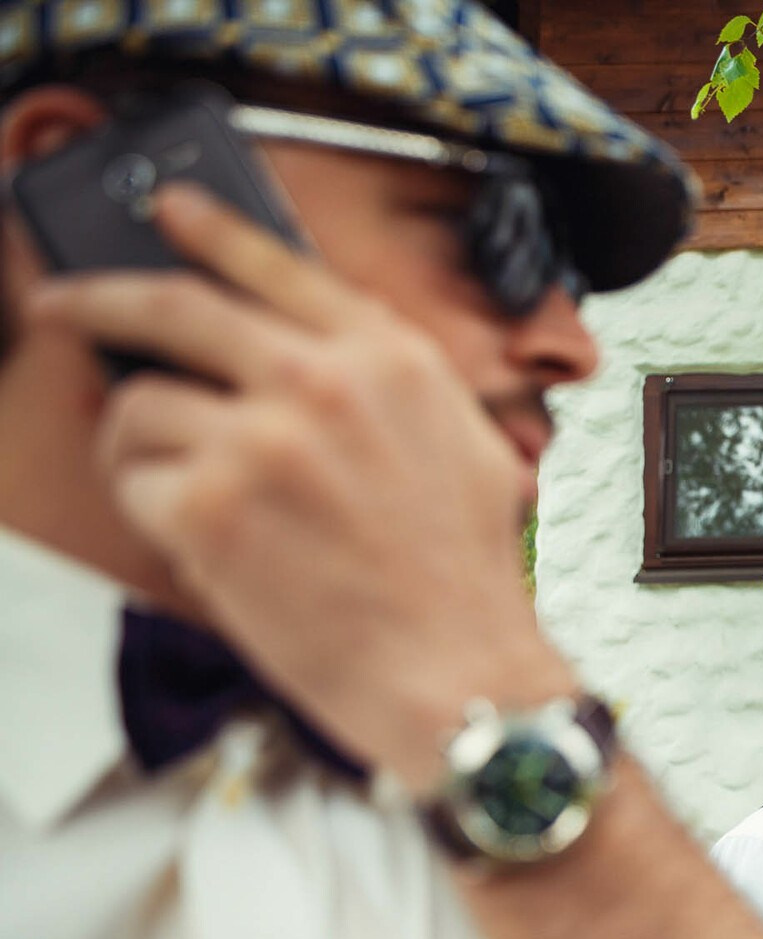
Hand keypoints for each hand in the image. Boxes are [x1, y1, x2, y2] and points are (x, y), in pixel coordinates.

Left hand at [29, 184, 574, 787]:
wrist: (461, 674)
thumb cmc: (465, 584)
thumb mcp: (470, 451)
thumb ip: (392, 390)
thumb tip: (305, 355)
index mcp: (393, 360)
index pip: (280, 265)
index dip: (211, 229)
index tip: (167, 210)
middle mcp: (325, 382)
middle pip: (174, 307)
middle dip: (97, 299)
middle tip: (62, 306)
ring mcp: (263, 439)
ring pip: (142, 405)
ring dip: (146, 451)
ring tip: (190, 500)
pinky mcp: (211, 504)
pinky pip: (135, 480)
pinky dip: (154, 515)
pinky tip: (207, 546)